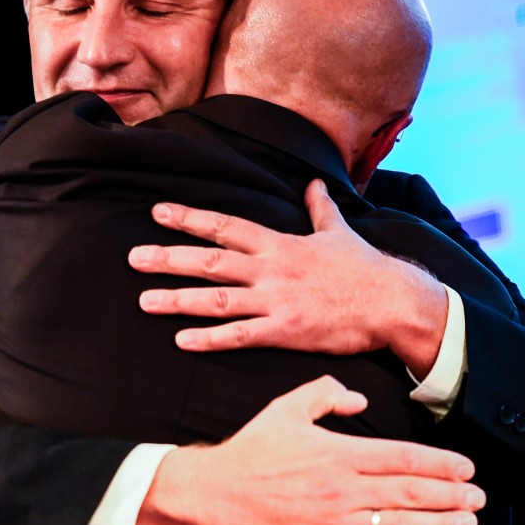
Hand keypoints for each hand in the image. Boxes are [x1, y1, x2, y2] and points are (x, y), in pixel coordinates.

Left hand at [129, 179, 447, 370]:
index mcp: (279, 243)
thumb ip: (319, 207)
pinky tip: (182, 340)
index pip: (225, 226)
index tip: (159, 212)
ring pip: (217, 299)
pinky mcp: (285, 332)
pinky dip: (209, 338)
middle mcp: (270, 269)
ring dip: (178, 299)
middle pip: (210, 261)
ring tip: (145, 300)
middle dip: (169, 258)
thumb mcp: (338, 230)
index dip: (190, 218)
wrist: (391, 302)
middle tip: (134, 257)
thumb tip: (314, 184)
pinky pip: (239, 336)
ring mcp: (275, 301)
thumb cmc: (364, 267)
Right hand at [136, 375, 482, 524]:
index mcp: (338, 453)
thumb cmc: (250, 452)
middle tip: (479, 499)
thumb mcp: (287, 408)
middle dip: (451, 497)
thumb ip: (326, 395)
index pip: (403, 458)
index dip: (441, 464)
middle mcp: (341, 490)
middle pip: (410, 494)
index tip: (466, 468)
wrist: (212, 494)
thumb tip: (359, 399)